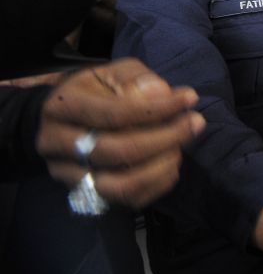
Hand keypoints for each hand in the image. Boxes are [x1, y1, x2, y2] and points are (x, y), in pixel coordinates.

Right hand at [36, 59, 204, 209]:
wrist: (67, 119)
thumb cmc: (97, 91)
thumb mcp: (114, 72)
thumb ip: (137, 80)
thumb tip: (162, 94)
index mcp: (63, 107)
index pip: (114, 114)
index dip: (157, 109)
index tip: (189, 99)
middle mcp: (57, 144)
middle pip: (117, 151)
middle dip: (165, 138)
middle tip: (195, 123)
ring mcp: (68, 174)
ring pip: (118, 185)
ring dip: (159, 168)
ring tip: (180, 148)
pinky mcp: (85, 194)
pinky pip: (125, 201)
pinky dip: (156, 185)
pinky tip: (170, 164)